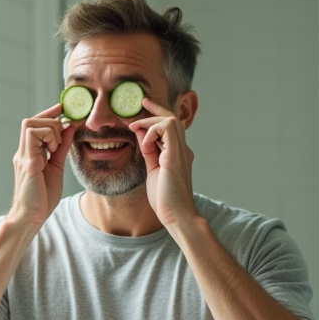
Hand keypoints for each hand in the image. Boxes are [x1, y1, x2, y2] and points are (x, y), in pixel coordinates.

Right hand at [8, 103, 74, 228]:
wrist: (30, 218)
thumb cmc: (41, 198)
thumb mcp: (56, 167)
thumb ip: (61, 149)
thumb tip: (69, 128)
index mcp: (29, 154)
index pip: (34, 125)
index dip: (48, 114)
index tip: (62, 108)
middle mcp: (23, 153)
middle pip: (29, 120)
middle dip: (49, 120)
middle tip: (61, 137)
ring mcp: (23, 157)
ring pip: (30, 124)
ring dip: (49, 129)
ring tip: (56, 146)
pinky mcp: (28, 164)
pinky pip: (33, 137)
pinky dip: (47, 137)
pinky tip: (52, 151)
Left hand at [129, 98, 197, 228]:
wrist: (176, 215)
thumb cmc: (165, 198)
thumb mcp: (153, 170)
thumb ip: (149, 153)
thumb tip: (141, 136)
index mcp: (177, 153)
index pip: (169, 127)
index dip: (157, 114)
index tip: (145, 104)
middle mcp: (182, 149)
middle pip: (172, 119)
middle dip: (155, 109)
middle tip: (141, 104)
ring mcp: (180, 152)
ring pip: (170, 120)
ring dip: (150, 122)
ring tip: (136, 130)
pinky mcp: (176, 156)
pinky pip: (167, 130)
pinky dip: (152, 132)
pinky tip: (144, 145)